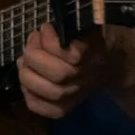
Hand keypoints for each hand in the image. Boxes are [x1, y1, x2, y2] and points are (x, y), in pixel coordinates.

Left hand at [19, 24, 134, 118]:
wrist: (110, 61)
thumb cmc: (88, 36)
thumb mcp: (82, 24)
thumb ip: (68, 25)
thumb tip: (46, 30)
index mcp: (94, 52)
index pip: (73, 56)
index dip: (51, 43)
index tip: (45, 27)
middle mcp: (89, 74)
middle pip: (60, 75)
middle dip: (35, 56)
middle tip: (31, 41)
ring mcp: (80, 92)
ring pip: (53, 92)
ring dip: (30, 75)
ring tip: (24, 60)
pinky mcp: (70, 106)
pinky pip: (50, 110)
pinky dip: (32, 98)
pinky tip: (25, 84)